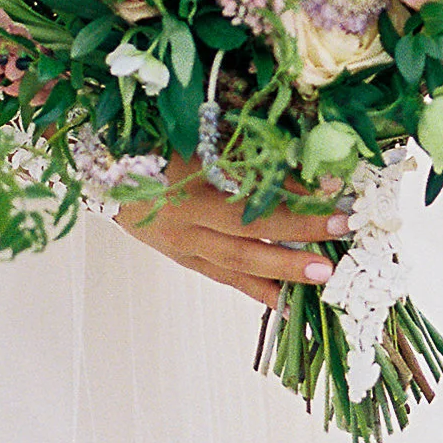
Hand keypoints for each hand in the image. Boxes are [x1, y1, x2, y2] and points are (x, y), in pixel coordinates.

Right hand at [119, 159, 349, 310]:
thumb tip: (306, 180)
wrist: (107, 171)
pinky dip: (255, 290)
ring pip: (236, 267)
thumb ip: (251, 160)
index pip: (250, 202)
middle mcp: (184, 223)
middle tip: (335, 254)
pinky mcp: (182, 259)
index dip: (293, 207)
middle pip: (246, 240)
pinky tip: (285, 303)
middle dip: (294, 247)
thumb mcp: (203, 140)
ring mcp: (181, 246)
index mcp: (188, 186)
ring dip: (280, 274)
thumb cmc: (159, 143)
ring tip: (321, 280)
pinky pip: (223, 278)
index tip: (336, 204)